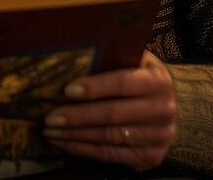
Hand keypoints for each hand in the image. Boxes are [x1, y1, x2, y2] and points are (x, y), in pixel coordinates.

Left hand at [43, 50, 176, 170]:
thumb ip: (111, 59)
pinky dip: (83, 149)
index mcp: (158, 81)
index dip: (94, 87)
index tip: (66, 90)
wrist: (163, 108)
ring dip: (75, 135)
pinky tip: (63, 143)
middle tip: (49, 117)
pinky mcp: (150, 156)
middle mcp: (163, 109)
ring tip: (50, 131)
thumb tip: (71, 57)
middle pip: (113, 114)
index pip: (122, 83)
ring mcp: (159, 136)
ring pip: (109, 137)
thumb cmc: (137, 79)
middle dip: (77, 116)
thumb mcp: (133, 63)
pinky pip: (111, 154)